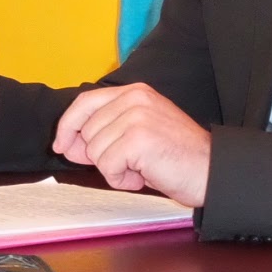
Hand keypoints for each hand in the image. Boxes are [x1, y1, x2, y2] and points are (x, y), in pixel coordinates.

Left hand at [53, 83, 210, 205]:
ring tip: (142, 167)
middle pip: (87, 131)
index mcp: (134, 92)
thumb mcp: (138, 133)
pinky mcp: (138, 139)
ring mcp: (137, 117)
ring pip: (95, 151)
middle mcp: (135, 99)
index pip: (85, 102)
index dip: (67, 125)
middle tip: (133, 162)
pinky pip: (108, 166)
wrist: (211, 171)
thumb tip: (68, 144)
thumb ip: (104, 132)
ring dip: (114, 169)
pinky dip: (122, 179)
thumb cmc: (177, 156)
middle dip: (101, 155)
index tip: (61, 144)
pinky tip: (144, 175)